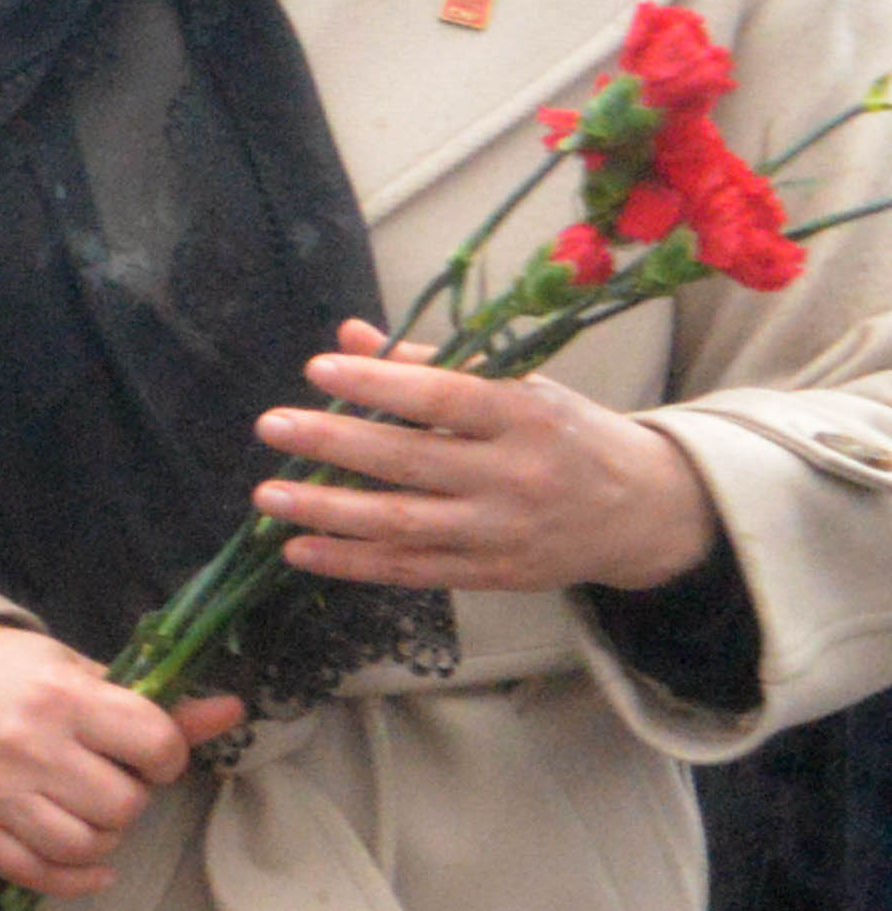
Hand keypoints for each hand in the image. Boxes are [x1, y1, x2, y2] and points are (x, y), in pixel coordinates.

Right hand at [0, 622, 244, 900]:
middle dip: (131, 799)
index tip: (149, 752)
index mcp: (62, 697)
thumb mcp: (79, 669)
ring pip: (83, 845)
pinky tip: (90, 866)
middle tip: (111, 781)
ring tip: (91, 813)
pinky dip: (74, 879)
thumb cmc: (6, 670)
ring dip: (103, 838)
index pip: (154, 745)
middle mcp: (26, 746)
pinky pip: (33, 874)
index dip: (166, 756)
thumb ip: (153, 704)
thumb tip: (231, 712)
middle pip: (123, 806)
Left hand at [256, 316, 716, 596]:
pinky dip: (350, 562)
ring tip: (268, 496)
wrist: (643, 510)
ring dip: (327, 511)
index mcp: (526, 415)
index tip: (318, 368)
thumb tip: (350, 335)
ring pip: (402, 524)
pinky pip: (409, 570)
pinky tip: (299, 549)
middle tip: (272, 426)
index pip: (443, 397)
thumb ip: (435, 364)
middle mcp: (514, 475)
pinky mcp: (491, 575)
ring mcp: (501, 531)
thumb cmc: (567, 434)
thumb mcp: (521, 386)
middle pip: (411, 461)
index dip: (379, 383)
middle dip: (335, 443)